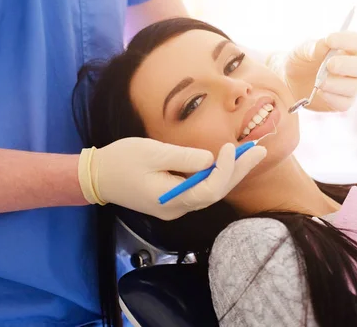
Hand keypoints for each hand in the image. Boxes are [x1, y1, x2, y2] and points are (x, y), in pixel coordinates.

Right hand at [78, 138, 266, 219]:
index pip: (209, 189)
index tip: (229, 147)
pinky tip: (226, 162)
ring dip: (230, 172)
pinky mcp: (171, 198)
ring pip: (209, 191)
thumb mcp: (152, 154)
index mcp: (171, 199)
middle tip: (260, 150)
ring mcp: (174, 206)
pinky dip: (215, 175)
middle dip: (238, 171)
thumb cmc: (121, 161)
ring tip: (251, 154)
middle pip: (215, 192)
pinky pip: (200, 189)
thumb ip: (183, 158)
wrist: (96, 176)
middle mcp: (177, 208)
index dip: (224, 169)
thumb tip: (210, 160)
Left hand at [283, 31, 356, 111]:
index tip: (329, 40)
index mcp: (348, 48)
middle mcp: (355, 67)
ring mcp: (351, 86)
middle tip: (329, 65)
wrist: (291, 81)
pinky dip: (331, 98)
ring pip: (353, 87)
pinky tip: (319, 93)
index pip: (355, 41)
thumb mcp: (301, 51)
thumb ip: (312, 47)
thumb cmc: (302, 61)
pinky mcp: (343, 102)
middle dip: (346, 65)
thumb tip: (324, 44)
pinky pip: (344, 103)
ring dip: (335, 84)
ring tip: (319, 82)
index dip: (345, 40)